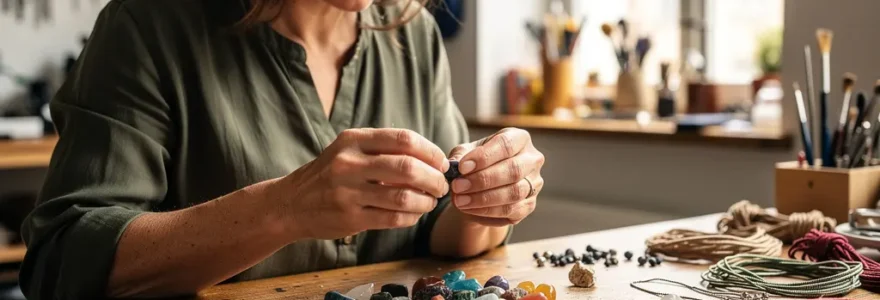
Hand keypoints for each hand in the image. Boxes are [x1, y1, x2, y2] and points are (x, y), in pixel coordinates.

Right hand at [271, 128, 449, 239]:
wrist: (291, 204)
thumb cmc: (329, 175)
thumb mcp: (348, 150)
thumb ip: (383, 149)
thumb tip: (432, 158)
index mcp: (353, 140)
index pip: (404, 139)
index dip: (431, 151)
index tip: (442, 163)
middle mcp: (349, 163)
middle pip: (407, 168)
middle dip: (434, 179)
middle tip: (442, 186)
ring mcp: (347, 192)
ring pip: (403, 197)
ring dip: (425, 201)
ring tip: (430, 202)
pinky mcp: (349, 218)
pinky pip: (392, 218)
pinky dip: (411, 217)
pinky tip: (414, 214)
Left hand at [447, 128, 544, 226]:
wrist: (481, 188)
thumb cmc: (475, 163)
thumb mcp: (465, 153)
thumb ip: (460, 156)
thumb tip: (454, 165)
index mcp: (519, 139)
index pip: (506, 144)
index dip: (484, 157)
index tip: (462, 167)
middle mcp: (532, 159)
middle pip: (514, 170)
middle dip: (482, 180)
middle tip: (458, 186)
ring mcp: (534, 183)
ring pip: (514, 192)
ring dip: (484, 198)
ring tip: (460, 200)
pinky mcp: (529, 205)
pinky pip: (512, 210)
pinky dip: (488, 211)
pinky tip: (470, 208)